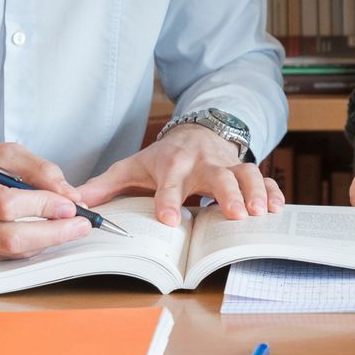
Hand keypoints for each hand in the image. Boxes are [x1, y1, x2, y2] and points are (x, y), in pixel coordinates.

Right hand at [0, 142, 91, 261]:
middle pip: (11, 238)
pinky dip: (35, 246)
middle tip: (83, 224)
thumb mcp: (3, 154)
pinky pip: (10, 258)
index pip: (4, 204)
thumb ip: (38, 170)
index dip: (41, 206)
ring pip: (13, 253)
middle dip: (54, 233)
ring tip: (73, 227)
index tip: (70, 204)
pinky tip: (49, 233)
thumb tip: (69, 196)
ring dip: (49, 242)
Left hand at [72, 124, 283, 227]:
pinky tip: (278, 210)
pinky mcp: (244, 169)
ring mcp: (227, 165)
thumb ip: (106, 186)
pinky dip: (272, 192)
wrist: (196, 132)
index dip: (169, 201)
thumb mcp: (132, 167)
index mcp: (173, 164)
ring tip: (261, 214)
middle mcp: (203, 163)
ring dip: (254, 192)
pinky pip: (263, 178)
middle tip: (236, 215)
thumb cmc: (162, 158)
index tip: (170, 221)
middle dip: (227, 194)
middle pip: (217, 176)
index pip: (169, 183)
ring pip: (245, 174)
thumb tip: (75, 201)